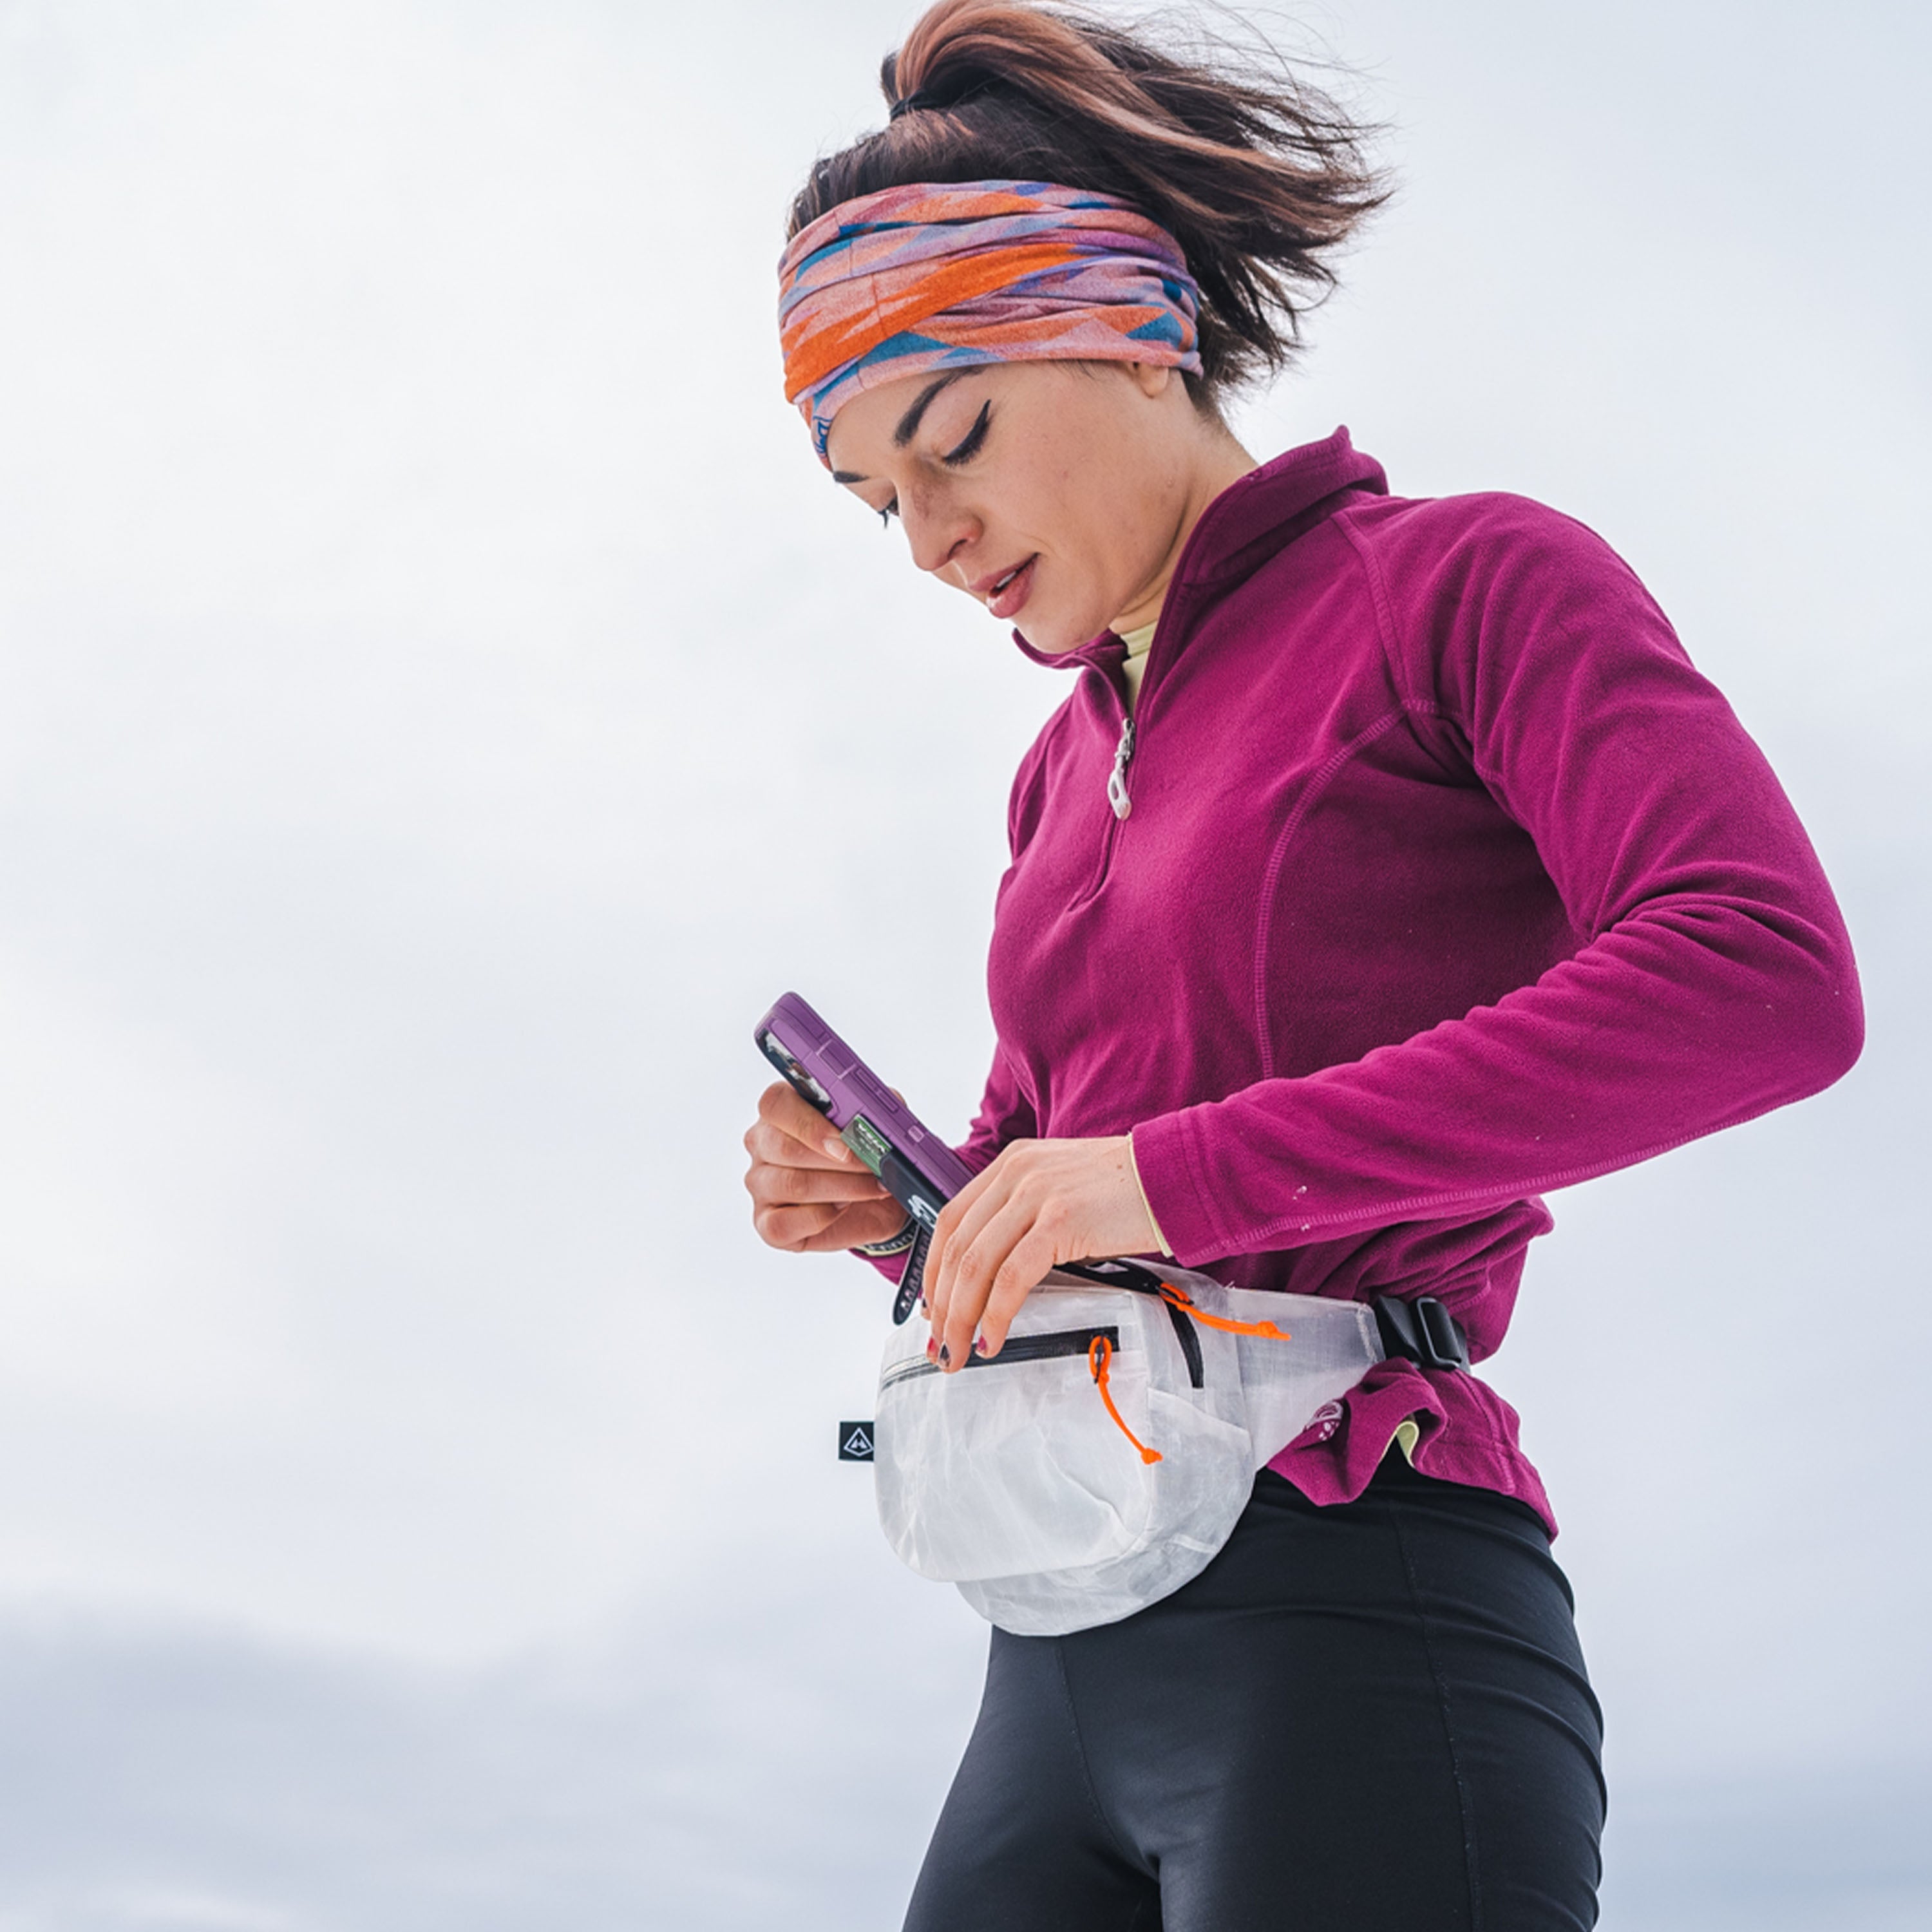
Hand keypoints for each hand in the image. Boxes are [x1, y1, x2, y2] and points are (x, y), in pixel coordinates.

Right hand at [742, 1081, 908, 1252]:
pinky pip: (783, 1224)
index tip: (844, 1140)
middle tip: (873, 1166)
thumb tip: (877, 1112)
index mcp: (782, 1110)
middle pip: (785, 1148)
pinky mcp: (767, 1223)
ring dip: (843, 1187)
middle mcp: (762, 1145)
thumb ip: (872, 1109)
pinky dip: (822, 1217)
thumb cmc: (863, 1156)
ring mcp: (760, 1185)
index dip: (810, 1123)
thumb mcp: (875, 1124)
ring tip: (873, 1186)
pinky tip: (843, 1207)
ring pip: (792, 1184)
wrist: (875, 1200)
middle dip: (838, 1160)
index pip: (776, 1104)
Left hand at [925, 1136, 1157, 1371]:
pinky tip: (992, 1338)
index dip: (934, 1269)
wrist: (1173, 1174)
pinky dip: (996, 1313)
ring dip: (961, 1316)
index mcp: (1011, 1164)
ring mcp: (1037, 1195)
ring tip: (958, 1350)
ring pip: (976, 1265)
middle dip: (942, 1303)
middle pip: (956, 1246)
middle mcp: (1016, 1174)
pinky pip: (1013, 1276)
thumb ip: (1024, 1213)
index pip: (951, 1220)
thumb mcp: (1060, 1187)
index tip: (933, 1306)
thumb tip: (995, 1271)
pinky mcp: (1062, 1221)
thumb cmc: (1124, 1190)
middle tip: (940, 1342)